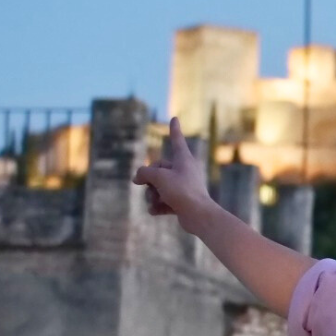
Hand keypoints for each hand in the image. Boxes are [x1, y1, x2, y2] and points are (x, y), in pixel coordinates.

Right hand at [132, 117, 213, 233]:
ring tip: (156, 201)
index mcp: (184, 159)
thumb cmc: (182, 191)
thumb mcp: (158, 177)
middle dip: (150, 180)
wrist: (199, 216)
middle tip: (153, 188)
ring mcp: (183, 187)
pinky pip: (163, 201)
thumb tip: (137, 178)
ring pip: (158, 187)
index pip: (177, 141)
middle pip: (158, 170)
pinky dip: (157, 206)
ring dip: (152, 195)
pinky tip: (155, 211)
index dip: (174, 130)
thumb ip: (144, 173)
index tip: (175, 119)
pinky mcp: (182, 202)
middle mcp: (184, 171)